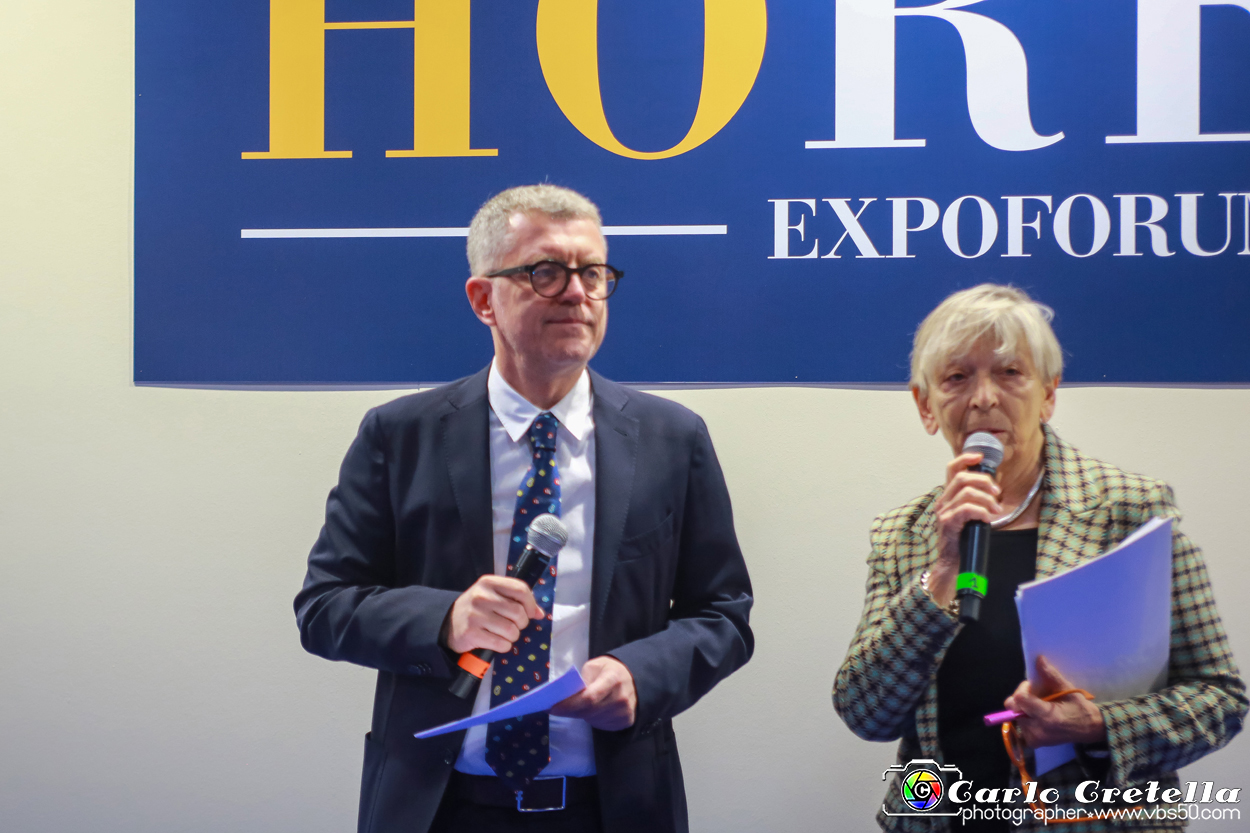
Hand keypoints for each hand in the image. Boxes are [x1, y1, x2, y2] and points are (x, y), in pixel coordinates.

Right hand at [445, 575, 542, 653]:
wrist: (448, 623)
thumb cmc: (478, 609)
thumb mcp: (494, 597)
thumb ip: (516, 600)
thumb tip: (540, 613)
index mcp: (489, 582)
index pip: (521, 589)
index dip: (531, 604)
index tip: (531, 613)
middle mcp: (481, 596)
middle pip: (518, 612)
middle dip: (521, 624)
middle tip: (514, 626)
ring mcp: (475, 615)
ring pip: (511, 630)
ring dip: (512, 636)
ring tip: (504, 634)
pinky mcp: (471, 633)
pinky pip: (501, 644)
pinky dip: (503, 646)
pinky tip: (496, 642)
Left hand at [550, 656, 637, 730]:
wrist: (635, 681)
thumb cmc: (610, 671)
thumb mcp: (596, 665)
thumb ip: (583, 678)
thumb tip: (568, 695)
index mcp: (613, 679)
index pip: (589, 697)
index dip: (570, 704)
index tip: (553, 708)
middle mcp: (621, 697)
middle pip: (589, 711)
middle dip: (570, 711)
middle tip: (557, 709)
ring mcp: (624, 712)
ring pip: (593, 720)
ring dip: (581, 715)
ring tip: (579, 706)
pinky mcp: (625, 722)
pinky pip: (601, 725)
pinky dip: (592, 719)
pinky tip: (593, 710)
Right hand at [926, 452, 1001, 605]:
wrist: (952, 564)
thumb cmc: (964, 540)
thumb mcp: (971, 516)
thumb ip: (977, 501)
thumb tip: (993, 489)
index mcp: (949, 496)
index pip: (952, 469)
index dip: (965, 458)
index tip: (980, 456)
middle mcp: (943, 501)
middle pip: (962, 477)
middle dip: (984, 481)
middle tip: (997, 493)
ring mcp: (943, 512)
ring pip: (966, 493)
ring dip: (986, 499)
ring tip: (996, 510)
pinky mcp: (947, 523)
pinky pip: (966, 509)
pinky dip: (981, 511)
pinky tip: (988, 519)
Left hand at [1005, 656, 1104, 746]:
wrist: (1090, 729)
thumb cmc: (1080, 709)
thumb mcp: (1068, 689)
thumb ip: (1051, 675)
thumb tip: (1038, 659)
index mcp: (1047, 716)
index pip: (1019, 699)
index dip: (1023, 689)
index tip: (1032, 686)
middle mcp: (1037, 729)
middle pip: (1013, 708)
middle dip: (1021, 698)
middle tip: (1035, 695)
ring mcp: (1034, 738)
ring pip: (1015, 716)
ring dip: (1023, 707)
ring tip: (1039, 705)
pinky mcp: (1034, 742)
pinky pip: (1020, 725)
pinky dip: (1026, 717)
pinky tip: (1038, 715)